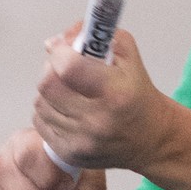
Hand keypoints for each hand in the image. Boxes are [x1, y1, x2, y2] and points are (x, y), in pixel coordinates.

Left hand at [31, 26, 169, 173]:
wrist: (149, 139)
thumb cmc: (136, 94)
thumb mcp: (127, 55)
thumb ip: (93, 35)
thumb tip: (54, 42)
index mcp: (115, 94)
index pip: (68, 66)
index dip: (61, 52)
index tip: (66, 49)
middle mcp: (97, 121)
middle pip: (47, 84)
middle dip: (51, 69)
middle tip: (65, 69)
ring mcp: (81, 141)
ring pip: (40, 103)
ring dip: (49, 91)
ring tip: (69, 91)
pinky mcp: (69, 154)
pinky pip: (40, 122)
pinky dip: (49, 111)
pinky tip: (66, 109)